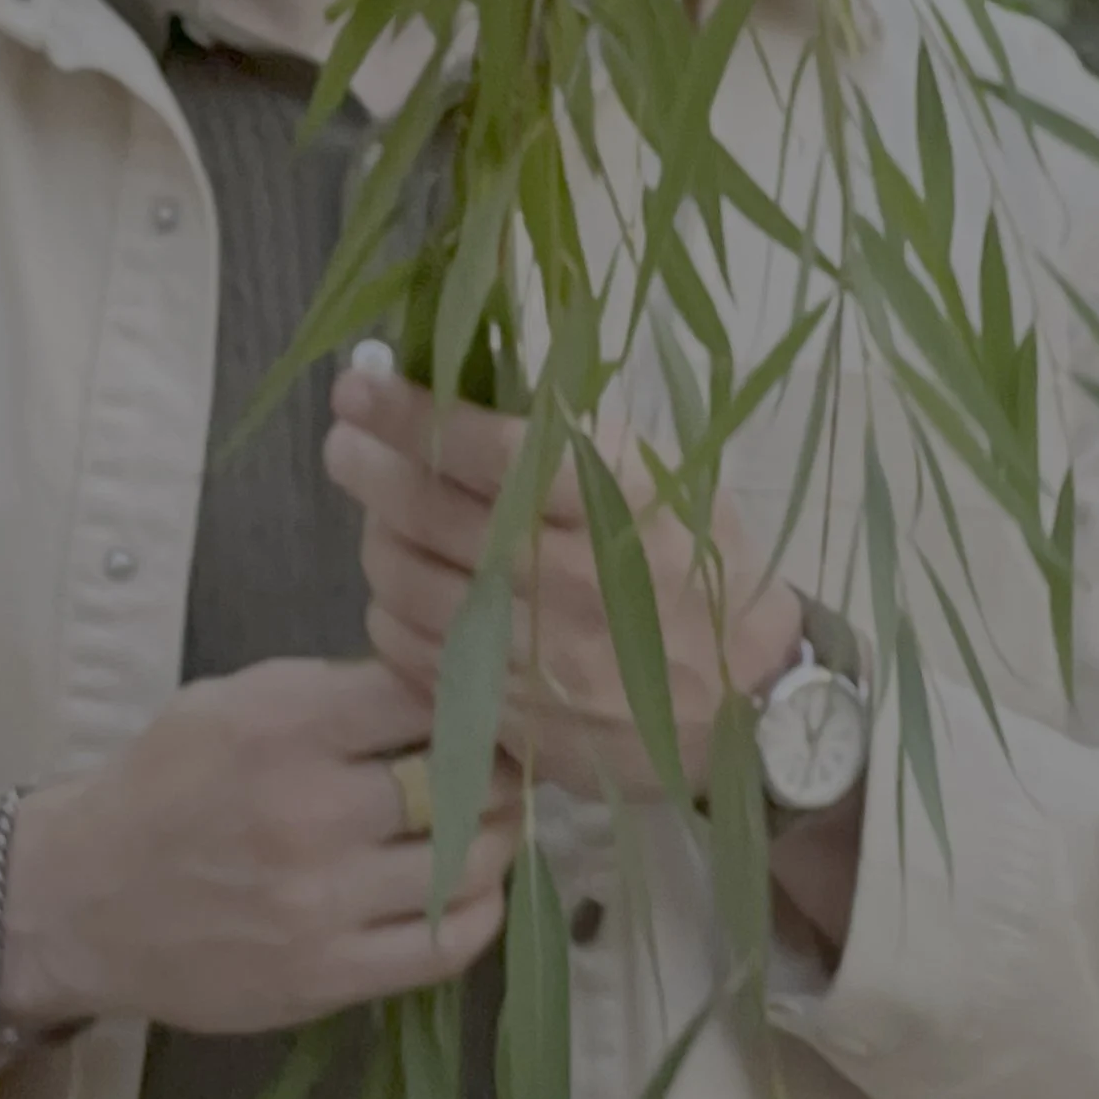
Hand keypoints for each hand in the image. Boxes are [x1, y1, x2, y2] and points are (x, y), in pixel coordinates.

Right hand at [0, 658, 522, 1038]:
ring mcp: (320, 904)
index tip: (482, 697)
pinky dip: (479, 909)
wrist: (85, 899)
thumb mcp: (233, 701)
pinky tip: (470, 885)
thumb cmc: (165, 784)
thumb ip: (331, 691)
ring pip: (469, 862)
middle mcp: (308, 813)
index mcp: (283, 726)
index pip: (425, 695)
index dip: (469, 692)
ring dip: (497, 835)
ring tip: (490, 820)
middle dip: (497, 765)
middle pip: (463, 780)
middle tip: (502, 761)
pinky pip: (446, 945)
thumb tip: (437, 690)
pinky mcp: (325, 978)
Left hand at [323, 364, 802, 803]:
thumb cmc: (699, 564)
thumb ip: (571, 436)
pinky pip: (418, 659)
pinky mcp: (518, 718)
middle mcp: (571, 578)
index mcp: (614, 501)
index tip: (355, 387)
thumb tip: (465, 380)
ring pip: (408, 587)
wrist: (753, 702)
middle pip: (429, 515)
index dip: (408, 413)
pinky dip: (394, 618)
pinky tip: (407, 593)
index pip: (487, 447)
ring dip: (377, 542)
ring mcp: (541, 657)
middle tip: (345, 445)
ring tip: (381, 518)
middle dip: (367, 468)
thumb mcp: (659, 477)